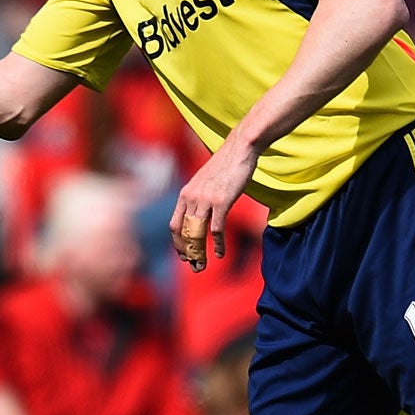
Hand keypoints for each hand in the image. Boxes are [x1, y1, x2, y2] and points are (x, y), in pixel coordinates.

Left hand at [170, 140, 258, 270]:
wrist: (239, 149)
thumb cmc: (225, 165)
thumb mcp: (205, 181)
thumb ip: (199, 196)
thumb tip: (200, 211)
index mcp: (185, 194)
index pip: (175, 224)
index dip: (177, 242)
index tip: (183, 254)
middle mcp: (191, 198)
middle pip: (185, 233)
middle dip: (188, 252)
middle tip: (193, 266)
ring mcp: (205, 200)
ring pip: (198, 233)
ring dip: (200, 253)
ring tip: (203, 266)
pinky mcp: (222, 202)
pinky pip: (216, 229)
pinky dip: (218, 244)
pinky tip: (221, 254)